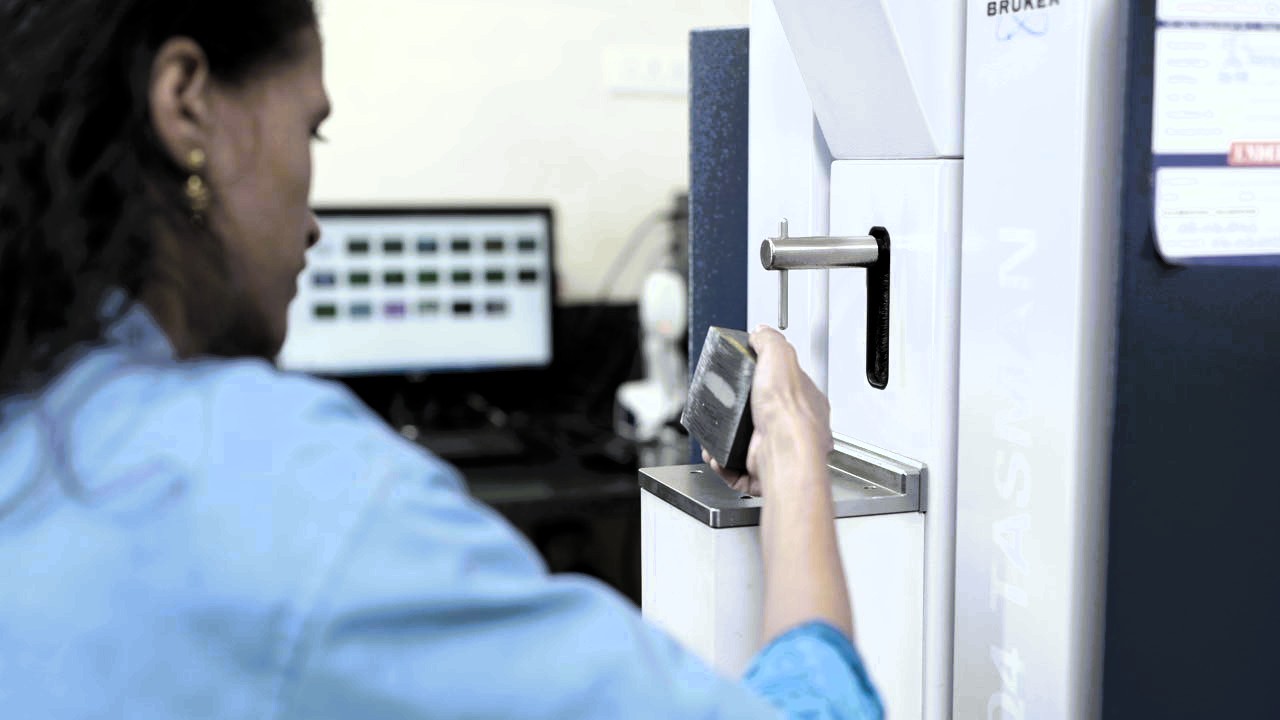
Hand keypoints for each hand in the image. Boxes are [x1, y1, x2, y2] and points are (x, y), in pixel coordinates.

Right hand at [705, 325, 832, 495]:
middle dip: (738, 414)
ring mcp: (777, 452)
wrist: (783, 451)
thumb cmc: (788, 411)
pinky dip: (721, 462)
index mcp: (804, 403)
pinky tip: (716, 453)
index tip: (747, 378)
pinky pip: (735, 469)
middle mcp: (793, 430)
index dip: (766, 380)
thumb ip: (770, 342)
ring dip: (724, 438)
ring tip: (713, 431)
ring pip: (746, 444)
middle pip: (763, 416)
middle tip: (723, 407)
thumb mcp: (780, 357)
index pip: (787, 387)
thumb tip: (762, 332)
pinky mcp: (760, 471)